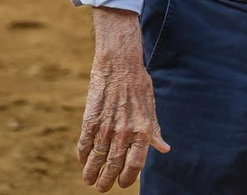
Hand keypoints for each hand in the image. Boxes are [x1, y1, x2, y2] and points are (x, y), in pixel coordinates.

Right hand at [78, 8, 170, 190]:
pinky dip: (82, 156)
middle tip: (102, 187)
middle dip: (106, 181)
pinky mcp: (90, 120)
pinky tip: (82, 160)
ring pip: (96, 159)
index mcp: (142, 130)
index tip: (122, 183)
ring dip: (91, 173)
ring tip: (89, 180)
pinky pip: (84, 144)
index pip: (135, 165)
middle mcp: (124, 132)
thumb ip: (154, 130)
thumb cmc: (138, 84)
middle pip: (113, 166)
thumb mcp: (151, 106)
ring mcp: (106, 127)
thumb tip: (164, 148)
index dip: (128, 179)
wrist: (119, 63)